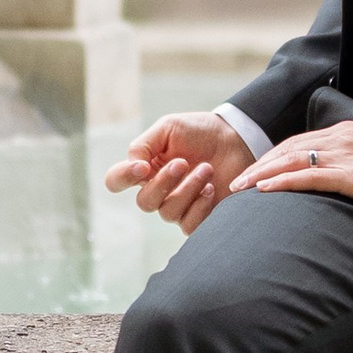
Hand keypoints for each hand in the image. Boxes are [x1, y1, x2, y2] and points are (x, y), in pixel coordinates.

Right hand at [104, 112, 254, 233]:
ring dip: (188, 189)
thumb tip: (134, 167)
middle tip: (183, 162)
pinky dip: (200, 206)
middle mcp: (158, 190)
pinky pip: (189, 225)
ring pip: (168, 212)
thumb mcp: (169, 127)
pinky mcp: (199, 217)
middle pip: (144, 202)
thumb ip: (144, 145)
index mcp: (145, 168)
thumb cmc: (200, 132)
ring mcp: (178, 206)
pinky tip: (212, 188)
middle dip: (163, 183)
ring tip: (207, 168)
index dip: (122, 178)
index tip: (142, 167)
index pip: (116, 181)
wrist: (236, 138)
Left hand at [236, 121, 352, 210]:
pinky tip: (264, 190)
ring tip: (240, 188)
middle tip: (237, 181)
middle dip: (259, 165)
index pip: (299, 143)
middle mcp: (339, 139)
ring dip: (261, 174)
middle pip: (287, 149)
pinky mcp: (350, 176)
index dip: (274, 156)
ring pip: (290, 161)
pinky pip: (308, 177)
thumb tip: (347, 171)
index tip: (256, 169)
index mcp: (346, 133)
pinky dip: (282, 181)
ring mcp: (343, 156)